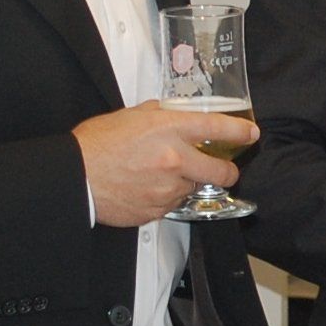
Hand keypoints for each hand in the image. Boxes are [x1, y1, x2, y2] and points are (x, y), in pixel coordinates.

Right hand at [75, 102, 257, 226]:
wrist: (75, 177)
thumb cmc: (98, 144)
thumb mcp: (132, 116)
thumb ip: (162, 115)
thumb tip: (180, 114)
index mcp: (169, 129)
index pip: (219, 128)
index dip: (240, 132)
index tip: (250, 134)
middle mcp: (174, 160)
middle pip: (222, 171)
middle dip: (226, 171)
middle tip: (221, 168)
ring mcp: (168, 188)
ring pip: (195, 189)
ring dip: (186, 183)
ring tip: (159, 174)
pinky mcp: (158, 210)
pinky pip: (173, 205)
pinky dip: (167, 197)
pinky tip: (146, 187)